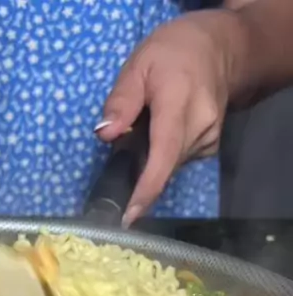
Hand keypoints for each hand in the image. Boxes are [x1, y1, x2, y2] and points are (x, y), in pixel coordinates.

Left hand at [96, 10, 246, 224]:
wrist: (221, 49)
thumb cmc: (173, 52)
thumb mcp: (139, 64)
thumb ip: (121, 101)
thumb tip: (105, 135)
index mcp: (178, 104)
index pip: (163, 155)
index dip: (146, 189)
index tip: (129, 215)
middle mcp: (199, 128)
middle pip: (162, 166)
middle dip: (139, 169)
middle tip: (126, 144)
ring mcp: (208, 140)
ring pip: (169, 165)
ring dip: (150, 159)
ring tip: (147, 129)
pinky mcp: (210, 148)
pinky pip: (178, 161)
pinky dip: (163, 155)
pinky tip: (162, 133)